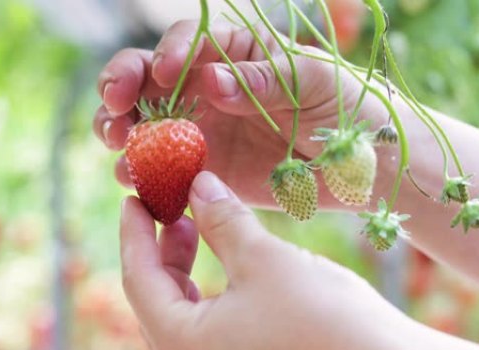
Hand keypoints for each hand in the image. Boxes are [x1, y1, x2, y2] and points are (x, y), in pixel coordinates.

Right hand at [96, 21, 391, 209]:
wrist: (364, 168)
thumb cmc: (348, 107)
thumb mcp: (314, 80)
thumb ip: (263, 79)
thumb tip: (210, 79)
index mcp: (235, 52)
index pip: (189, 41)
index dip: (169, 52)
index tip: (165, 72)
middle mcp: (208, 88)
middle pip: (148, 78)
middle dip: (122, 85)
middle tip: (114, 104)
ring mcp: (201, 131)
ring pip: (144, 123)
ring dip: (121, 130)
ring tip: (118, 143)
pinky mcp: (203, 172)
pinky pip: (162, 170)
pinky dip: (143, 174)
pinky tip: (135, 179)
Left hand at [120, 171, 420, 349]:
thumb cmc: (330, 322)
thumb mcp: (266, 260)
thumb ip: (222, 221)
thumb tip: (198, 186)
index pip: (138, 279)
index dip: (134, 232)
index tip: (134, 199)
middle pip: (156, 304)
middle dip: (162, 253)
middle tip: (175, 211)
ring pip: (178, 326)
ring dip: (183, 279)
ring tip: (196, 235)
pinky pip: (203, 345)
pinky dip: (204, 307)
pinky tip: (224, 279)